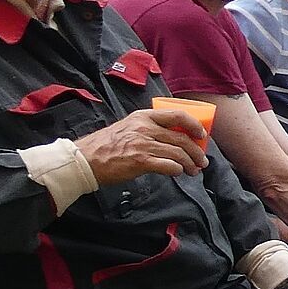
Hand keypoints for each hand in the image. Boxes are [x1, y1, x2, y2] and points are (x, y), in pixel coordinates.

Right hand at [75, 109, 210, 183]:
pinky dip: (178, 170)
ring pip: (178, 153)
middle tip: (201, 161)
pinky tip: (178, 173)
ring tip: (193, 171)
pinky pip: (169, 165)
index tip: (202, 135)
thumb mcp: (128, 127)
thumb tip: (173, 138)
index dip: (195, 125)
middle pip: (182, 138)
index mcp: (143, 116)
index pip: (178, 115)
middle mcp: (145, 128)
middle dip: (197, 152)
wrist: (85, 159)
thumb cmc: (107, 145)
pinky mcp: (140, 161)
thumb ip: (149, 128)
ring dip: (190, 164)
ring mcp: (143, 144)